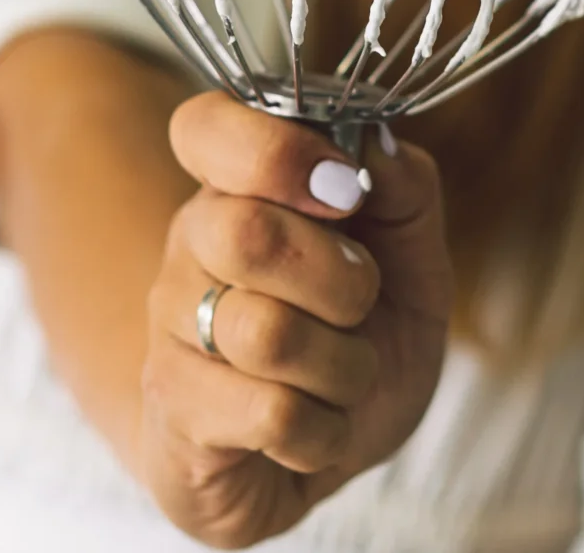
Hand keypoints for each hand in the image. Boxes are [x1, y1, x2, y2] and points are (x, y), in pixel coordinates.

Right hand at [134, 92, 450, 547]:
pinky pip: (271, 415)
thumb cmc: (362, 341)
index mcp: (239, 189)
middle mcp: (190, 248)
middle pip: (248, 235)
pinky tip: (313, 428)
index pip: (204, 127)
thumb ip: (404, 188)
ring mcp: (171, 331)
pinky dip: (324, 431)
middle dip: (343, 283)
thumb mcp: (413, 259)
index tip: (345, 191)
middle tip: (360, 306)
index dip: (277, 151)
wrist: (319, 455)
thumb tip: (373, 145)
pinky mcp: (176, 412)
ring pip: (266, 334)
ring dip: (345, 367)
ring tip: (342, 376)